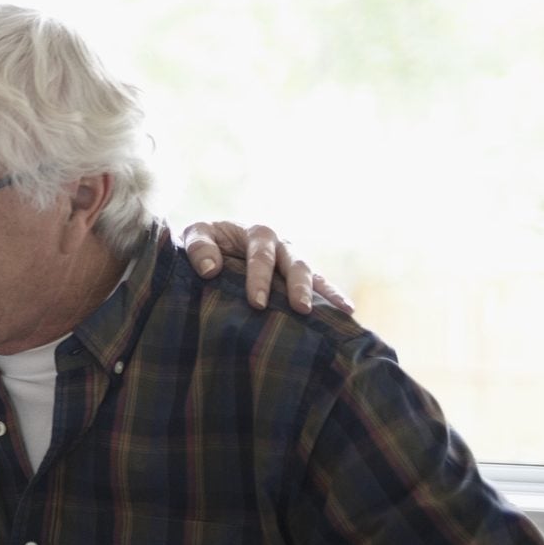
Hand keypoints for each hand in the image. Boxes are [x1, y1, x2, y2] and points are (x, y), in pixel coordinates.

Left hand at [180, 220, 354, 314]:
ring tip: (337, 311)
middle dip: (298, 286)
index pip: (261, 256)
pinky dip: (332, 296)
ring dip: (322, 293)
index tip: (257, 302)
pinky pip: (319, 284)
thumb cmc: (205, 240)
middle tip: (300, 309)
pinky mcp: (297, 276)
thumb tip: (211, 270)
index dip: (260, 278)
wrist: (213, 242)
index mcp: (256, 232)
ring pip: (312, 274)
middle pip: (294, 264)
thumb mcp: (196, 234)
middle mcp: (280, 244)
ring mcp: (292, 260)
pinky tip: (347, 311)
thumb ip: (199, 247)